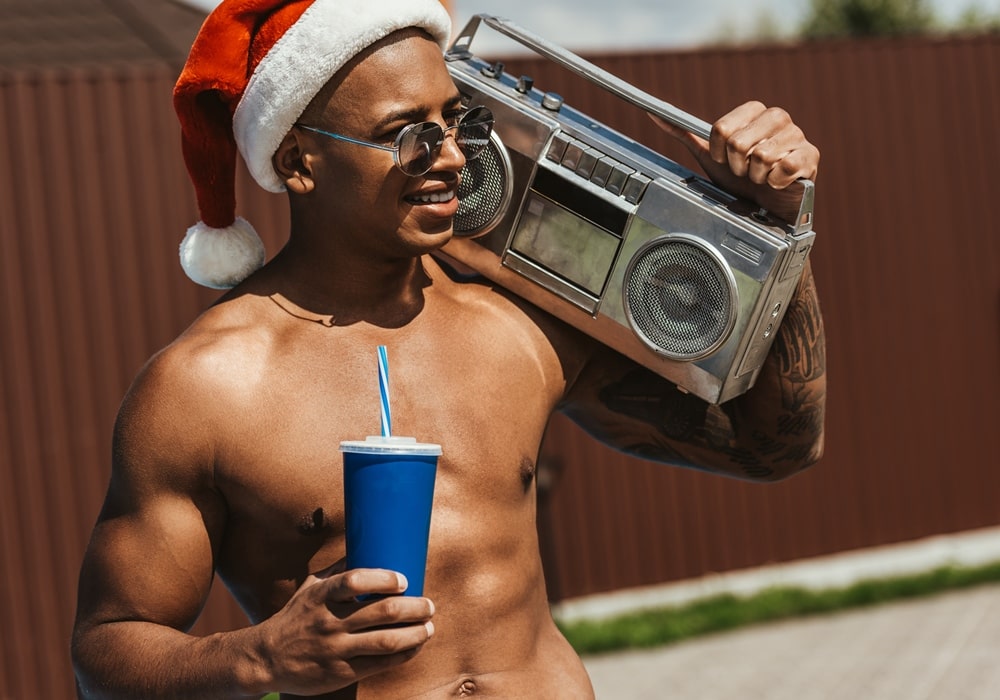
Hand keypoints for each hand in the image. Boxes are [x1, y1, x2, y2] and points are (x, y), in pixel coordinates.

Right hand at [254, 568, 434, 694]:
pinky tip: (416, 647)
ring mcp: (336, 649)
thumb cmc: (296, 617)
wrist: (266, 658)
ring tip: (429, 626)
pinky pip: (380, 664)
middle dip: (413, 608)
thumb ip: (338, 570)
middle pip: (381, 612)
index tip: (404, 580)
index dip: (384, 579)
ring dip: (415, 633)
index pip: (355, 581)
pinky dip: (403, 655)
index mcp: (322, 596)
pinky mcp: (341, 673)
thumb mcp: (310, 587)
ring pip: (385, 641)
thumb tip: (368, 544)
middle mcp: (329, 622)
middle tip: (429, 604)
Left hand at [652, 101, 819, 223]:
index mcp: (754, 111)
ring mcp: (797, 135)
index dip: (719, 152)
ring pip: (761, 157)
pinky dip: (775, 183)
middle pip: (739, 142)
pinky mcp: (810, 156)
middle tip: (745, 173)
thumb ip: (685, 134)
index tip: (726, 161)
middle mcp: (777, 117)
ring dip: (756, 177)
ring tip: (761, 178)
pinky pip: (783, 168)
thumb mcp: (710, 156)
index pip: (722, 128)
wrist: (766, 208)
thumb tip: (654, 114)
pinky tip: (778, 183)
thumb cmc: (739, 180)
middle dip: (736, 166)